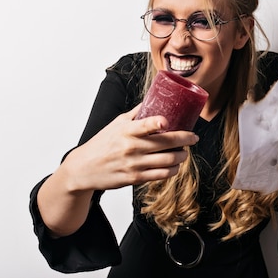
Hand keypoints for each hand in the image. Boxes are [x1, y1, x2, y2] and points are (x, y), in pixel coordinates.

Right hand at [60, 105, 198, 191]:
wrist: (84, 168)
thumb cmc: (102, 143)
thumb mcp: (117, 123)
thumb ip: (137, 113)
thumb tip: (154, 98)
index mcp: (127, 131)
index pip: (145, 124)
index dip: (158, 122)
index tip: (168, 121)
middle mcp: (132, 147)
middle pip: (166, 143)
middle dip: (186, 139)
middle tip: (194, 137)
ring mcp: (134, 164)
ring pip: (168, 161)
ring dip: (182, 156)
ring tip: (185, 152)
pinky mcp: (135, 178)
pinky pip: (161, 175)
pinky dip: (173, 170)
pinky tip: (176, 165)